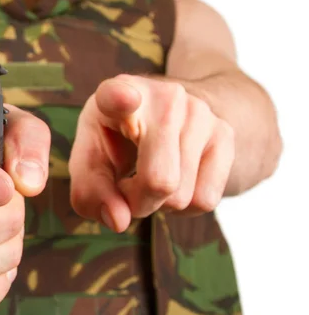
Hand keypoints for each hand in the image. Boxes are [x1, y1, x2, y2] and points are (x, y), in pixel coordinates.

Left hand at [69, 74, 234, 231]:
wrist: (169, 117)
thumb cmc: (115, 140)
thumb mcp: (90, 161)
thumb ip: (90, 193)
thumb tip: (119, 221)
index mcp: (115, 94)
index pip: (117, 95)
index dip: (119, 98)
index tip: (123, 98)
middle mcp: (163, 96)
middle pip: (158, 180)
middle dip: (138, 203)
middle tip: (127, 188)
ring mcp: (199, 112)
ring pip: (181, 197)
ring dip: (160, 204)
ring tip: (150, 175)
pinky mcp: (225, 133)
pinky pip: (206, 200)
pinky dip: (185, 208)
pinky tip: (175, 180)